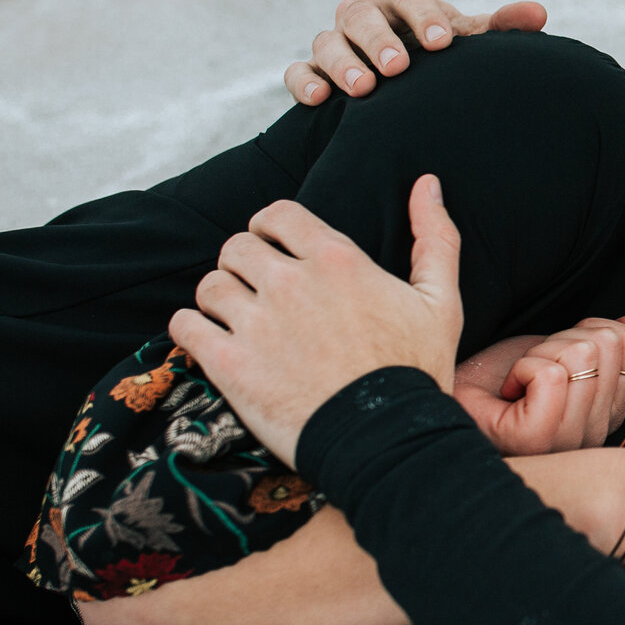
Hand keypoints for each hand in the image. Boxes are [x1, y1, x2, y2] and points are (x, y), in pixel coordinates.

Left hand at [169, 176, 464, 467]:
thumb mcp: (440, 301)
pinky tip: (209, 342)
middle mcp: (290, 283)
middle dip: (242, 264)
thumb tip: (427, 183)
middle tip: (255, 291)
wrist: (385, 440)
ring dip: (217, 299)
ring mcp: (256, 323)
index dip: (269, 227)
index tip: (273, 247)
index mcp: (336, 260)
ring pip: (208, 285)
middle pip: (236, 247)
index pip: (277, 214)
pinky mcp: (229, 365)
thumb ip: (434, 237)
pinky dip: (190, 330)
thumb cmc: (416, 373)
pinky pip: (184, 326)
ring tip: (234, 320)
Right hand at [285, 0, 549, 104]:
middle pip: (359, 14)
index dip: (421, 13)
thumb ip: (500, 29)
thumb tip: (540, 13)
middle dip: (378, 39)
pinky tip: (319, 101)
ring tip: (366, 89)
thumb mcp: (469, 45)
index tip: (442, 43)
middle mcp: (363, 17)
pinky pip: (298, 72)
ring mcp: (335, 44)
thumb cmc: (442, 60)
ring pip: (326, 41)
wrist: (410, 91)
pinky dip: (304, 82)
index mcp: (400, 2)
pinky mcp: (313, 74)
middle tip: (399, 68)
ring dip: (343, 63)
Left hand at [455, 315, 624, 455]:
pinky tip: (509, 389)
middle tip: (530, 369)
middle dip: (559, 340)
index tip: (554, 353)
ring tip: (518, 380)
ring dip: (537, 354)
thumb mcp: (556, 351)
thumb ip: (605, 342)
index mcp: (609, 412)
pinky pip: (550, 374)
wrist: (439, 402)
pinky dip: (522, 367)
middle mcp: (597, 432)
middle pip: (604, 345)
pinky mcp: (538, 437)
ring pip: (579, 356)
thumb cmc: (493, 383)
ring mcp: (569, 439)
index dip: (586, 330)